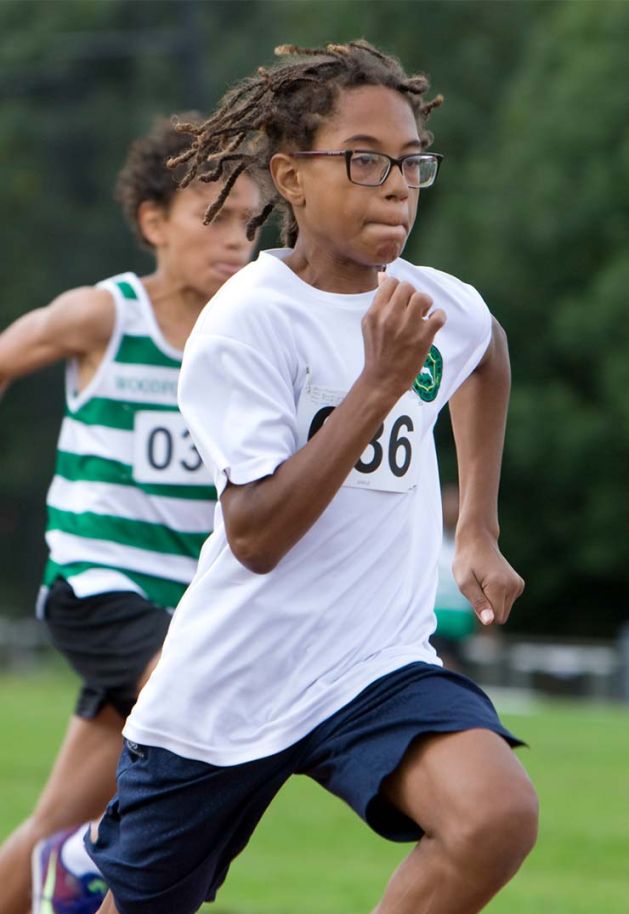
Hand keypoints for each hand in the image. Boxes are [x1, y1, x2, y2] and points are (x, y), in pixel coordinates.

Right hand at [361, 276, 445, 400]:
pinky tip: (432, 323)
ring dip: (426, 304)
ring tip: (423, 315)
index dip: (399, 289)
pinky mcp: (423, 338)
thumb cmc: (377, 351)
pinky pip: (439, 315)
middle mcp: (390, 317)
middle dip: (412, 295)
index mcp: (375, 313)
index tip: (401, 301)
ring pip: (423, 297)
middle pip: (408, 287)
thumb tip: (384, 275)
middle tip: (413, 309)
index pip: (392, 282)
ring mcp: (408, 327)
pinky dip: (439, 317)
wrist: (382, 379)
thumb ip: (378, 301)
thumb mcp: (370, 324)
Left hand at [453, 533, 524, 625]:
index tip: (475, 595)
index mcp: (499, 586)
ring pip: (504, 610)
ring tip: (483, 583)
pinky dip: (497, 597)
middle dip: (488, 608)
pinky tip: (490, 581)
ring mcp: (518, 585)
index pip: (495, 618)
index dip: (482, 612)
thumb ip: (478, 603)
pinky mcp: (519, 584)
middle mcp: (513, 586)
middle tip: (477, 589)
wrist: (477, 540)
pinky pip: (507, 602)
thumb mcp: (464, 583)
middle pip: (501, 616)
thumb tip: (490, 622)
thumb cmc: (466, 561)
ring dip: (492, 602)